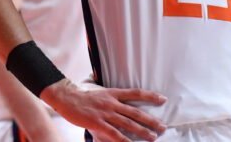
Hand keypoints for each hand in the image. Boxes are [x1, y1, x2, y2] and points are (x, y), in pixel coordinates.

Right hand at [41, 79, 166, 141]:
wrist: (67, 98)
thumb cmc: (84, 97)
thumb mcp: (102, 92)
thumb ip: (114, 98)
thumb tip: (125, 102)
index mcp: (114, 93)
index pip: (137, 93)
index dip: (151, 96)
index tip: (163, 99)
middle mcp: (112, 103)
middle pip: (136, 112)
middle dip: (151, 120)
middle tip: (163, 127)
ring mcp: (105, 113)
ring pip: (128, 123)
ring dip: (142, 131)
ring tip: (153, 137)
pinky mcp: (97, 123)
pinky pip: (114, 133)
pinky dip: (124, 140)